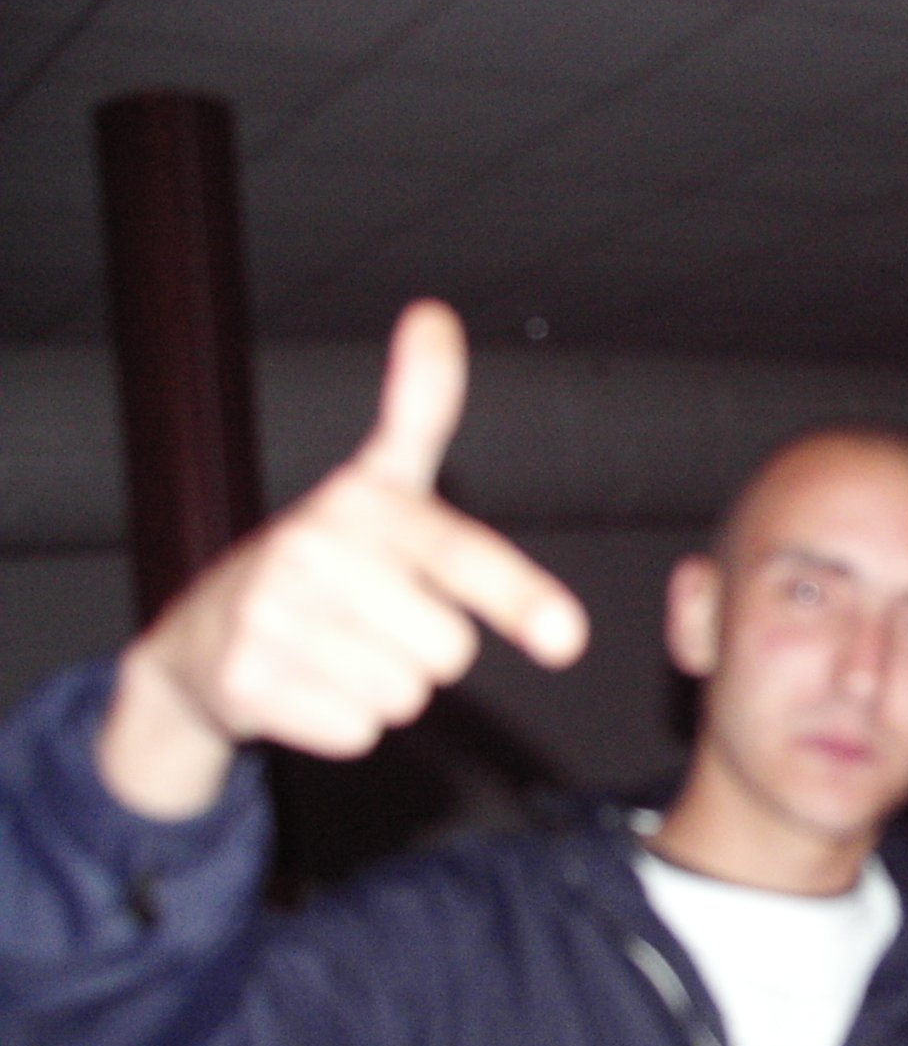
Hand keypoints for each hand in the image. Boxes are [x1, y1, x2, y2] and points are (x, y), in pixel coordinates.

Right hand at [97, 300, 589, 818]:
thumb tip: (434, 313)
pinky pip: (358, 732)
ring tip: (336, 648)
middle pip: (449, 649)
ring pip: (406, 695)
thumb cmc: (323, 559)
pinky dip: (342, 721)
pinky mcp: (246, 683)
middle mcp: (308, 550)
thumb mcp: (375, 483)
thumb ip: (418, 410)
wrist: (204, 635)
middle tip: (373, 621)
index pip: (458, 556)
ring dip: (384, 686)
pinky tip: (305, 682)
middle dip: (426, 649)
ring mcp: (270, 618)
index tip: (566, 638)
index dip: (517, 597)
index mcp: (358, 504)